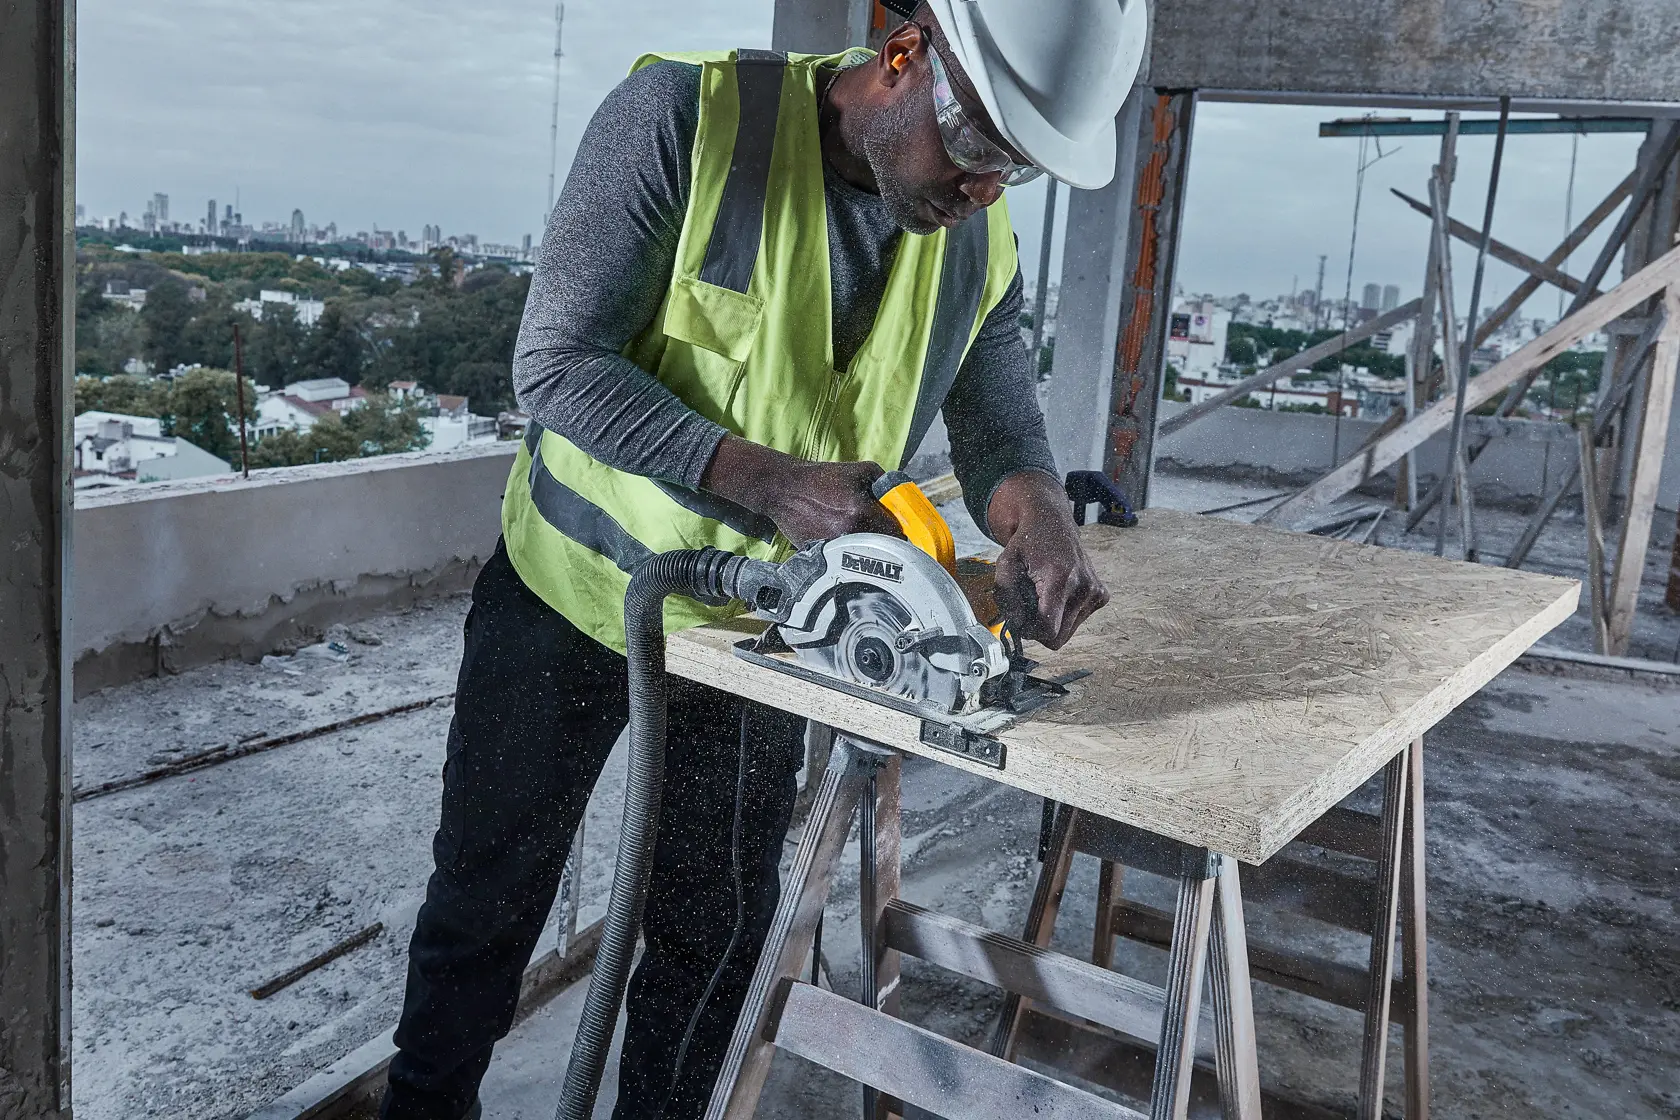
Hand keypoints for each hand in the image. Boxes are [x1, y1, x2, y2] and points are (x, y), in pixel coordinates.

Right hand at [701, 435, 898, 543]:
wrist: (784, 488)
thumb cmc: (822, 478)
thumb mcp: (862, 470)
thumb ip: (888, 484)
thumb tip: (903, 502)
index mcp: (861, 511)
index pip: (897, 534)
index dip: (901, 533)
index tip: (900, 532)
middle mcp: (849, 532)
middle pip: (881, 548)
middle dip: (884, 541)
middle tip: (880, 532)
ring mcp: (833, 546)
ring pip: (862, 556)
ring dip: (865, 548)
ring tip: (856, 534)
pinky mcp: (820, 553)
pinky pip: (842, 558)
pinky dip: (845, 552)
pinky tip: (837, 537)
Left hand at [987, 470, 1108, 649]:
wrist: (1052, 522)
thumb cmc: (1028, 543)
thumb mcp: (1006, 565)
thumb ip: (1006, 598)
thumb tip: (1017, 625)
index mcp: (1060, 579)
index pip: (1048, 630)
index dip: (1030, 631)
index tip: (1021, 619)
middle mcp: (1084, 587)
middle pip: (1059, 637)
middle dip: (1040, 628)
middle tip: (1030, 606)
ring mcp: (1095, 592)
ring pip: (1069, 632)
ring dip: (1053, 620)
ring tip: (1044, 595)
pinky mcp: (1102, 595)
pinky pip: (1079, 621)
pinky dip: (1065, 614)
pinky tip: (1058, 593)